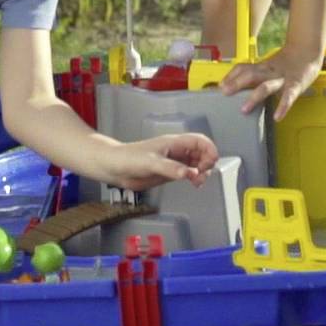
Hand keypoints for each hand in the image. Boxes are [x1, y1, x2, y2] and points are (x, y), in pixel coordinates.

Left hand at [104, 132, 218, 190]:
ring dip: (202, 171)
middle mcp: (176, 151)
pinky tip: (194, 184)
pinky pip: (188, 173)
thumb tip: (191, 174)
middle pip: (201, 152)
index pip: (199, 141)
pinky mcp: (169, 173)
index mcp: (174, 143)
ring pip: (196, 163)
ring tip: (199, 182)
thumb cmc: (129, 158)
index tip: (211, 163)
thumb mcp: (151, 163)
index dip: (209, 150)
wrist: (114, 168)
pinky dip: (195, 178)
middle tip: (202, 174)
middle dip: (207, 162)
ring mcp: (173, 162)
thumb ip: (171, 168)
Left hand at [220, 46, 321, 120]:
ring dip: (254, 97)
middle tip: (224, 93)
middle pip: (251, 74)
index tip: (219, 86)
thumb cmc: (285, 64)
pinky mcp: (295, 86)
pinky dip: (283, 106)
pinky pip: (288, 96)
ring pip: (266, 85)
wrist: (307, 52)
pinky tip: (278, 117)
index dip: (231, 75)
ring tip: (244, 110)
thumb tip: (231, 85)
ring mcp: (282, 79)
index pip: (243, 68)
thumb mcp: (267, 67)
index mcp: (262, 67)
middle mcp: (269, 72)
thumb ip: (253, 75)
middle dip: (237, 83)